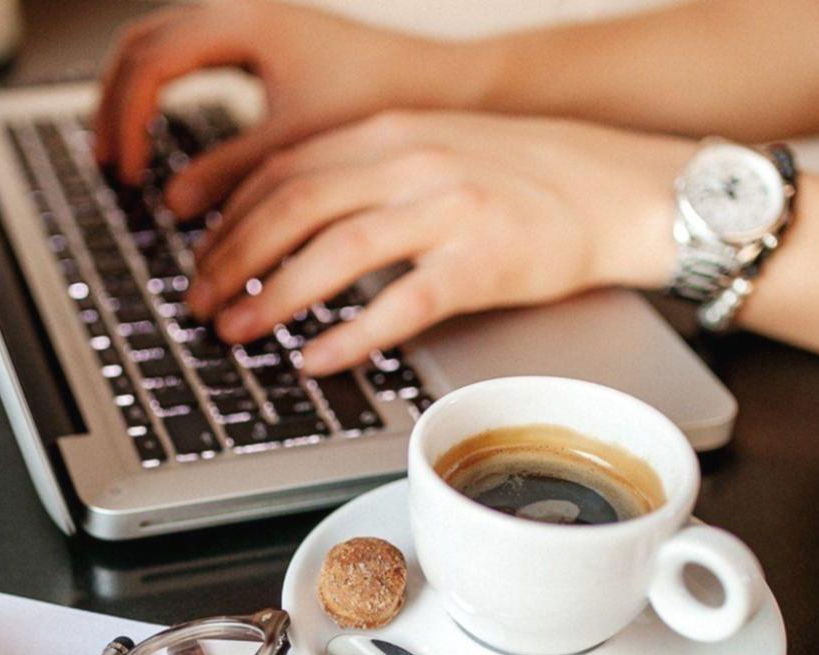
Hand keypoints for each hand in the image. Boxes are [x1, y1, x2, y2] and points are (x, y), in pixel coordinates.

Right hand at [93, 1, 473, 217]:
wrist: (442, 84)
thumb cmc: (381, 102)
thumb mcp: (296, 146)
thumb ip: (231, 173)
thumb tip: (173, 205)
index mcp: (243, 23)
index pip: (150, 63)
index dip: (125, 120)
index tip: (127, 172)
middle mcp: (240, 12)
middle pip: (140, 44)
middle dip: (113, 105)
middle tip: (107, 164)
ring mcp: (248, 22)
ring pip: (160, 47)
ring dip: (134, 98)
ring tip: (124, 154)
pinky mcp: (262, 41)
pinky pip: (188, 58)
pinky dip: (165, 95)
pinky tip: (164, 138)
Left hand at [187, 112, 686, 373]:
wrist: (622, 188)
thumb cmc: (528, 178)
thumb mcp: (434, 152)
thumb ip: (366, 178)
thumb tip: (291, 226)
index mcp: (389, 132)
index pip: (283, 169)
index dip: (228, 218)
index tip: (196, 258)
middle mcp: (411, 161)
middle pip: (293, 205)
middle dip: (232, 260)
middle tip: (198, 305)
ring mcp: (449, 208)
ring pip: (338, 248)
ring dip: (275, 295)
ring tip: (238, 332)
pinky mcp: (485, 259)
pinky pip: (404, 301)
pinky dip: (352, 332)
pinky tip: (318, 358)